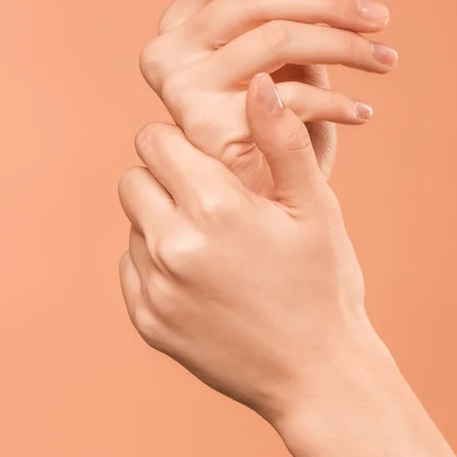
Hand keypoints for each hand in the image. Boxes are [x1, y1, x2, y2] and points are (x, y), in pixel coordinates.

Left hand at [118, 73, 385, 429]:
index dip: (183, 144)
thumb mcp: (315, 207)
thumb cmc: (324, 283)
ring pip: (133, 222)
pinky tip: (203, 279)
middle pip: (134, 176)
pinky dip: (156, 263)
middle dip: (167, 178)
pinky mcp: (146, 321)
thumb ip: (281, 140)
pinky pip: (131, 266)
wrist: (318, 376)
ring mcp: (154, 288)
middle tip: (213, 201)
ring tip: (215, 245)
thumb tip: (258, 81)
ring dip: (162, 220)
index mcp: (213, 207)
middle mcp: (171, 245)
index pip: (154, 140)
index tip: (213, 163)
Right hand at [139, 0, 396, 195]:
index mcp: (181, 22)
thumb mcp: (283, 49)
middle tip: (382, 18)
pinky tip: (361, 113)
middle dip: (332, 2)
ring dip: (345, 48)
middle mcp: (168, 49)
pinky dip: (336, 101)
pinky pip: (287, 94)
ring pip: (277, 40)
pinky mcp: (207, 127)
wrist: (255, 205)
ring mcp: (181, 89)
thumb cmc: (269, 123)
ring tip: (385, 62)